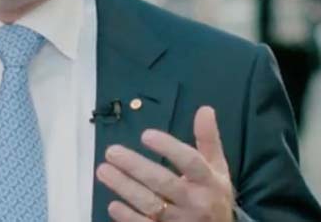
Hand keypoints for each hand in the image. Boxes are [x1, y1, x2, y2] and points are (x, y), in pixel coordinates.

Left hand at [96, 106, 233, 221]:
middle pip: (164, 183)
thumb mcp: (217, 168)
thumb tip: (205, 109)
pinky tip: (113, 204)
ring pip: (150, 205)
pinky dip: (128, 217)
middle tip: (112, 152)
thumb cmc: (214, 195)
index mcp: (209, 181)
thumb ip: (208, 139)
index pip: (190, 162)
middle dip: (136, 167)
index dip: (169, 148)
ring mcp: (180, 220)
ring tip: (103, 170)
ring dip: (125, 188)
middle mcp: (195, 201)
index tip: (146, 135)